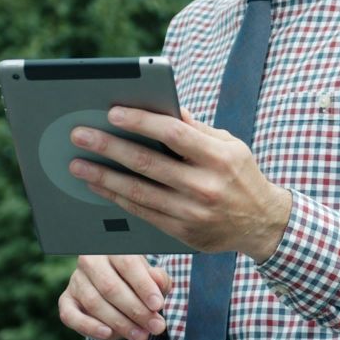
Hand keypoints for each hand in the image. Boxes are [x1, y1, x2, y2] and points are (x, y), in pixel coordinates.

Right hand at [59, 255, 170, 339]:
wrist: (116, 289)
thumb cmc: (138, 281)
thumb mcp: (152, 277)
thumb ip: (158, 279)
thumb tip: (159, 283)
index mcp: (112, 248)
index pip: (127, 264)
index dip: (143, 286)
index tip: (158, 306)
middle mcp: (90, 260)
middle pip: (110, 287)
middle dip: (136, 311)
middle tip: (156, 327)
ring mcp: (75, 280)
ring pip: (94, 303)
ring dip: (120, 323)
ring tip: (142, 336)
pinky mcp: (66, 300)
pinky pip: (71, 316)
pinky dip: (89, 327)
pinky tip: (108, 334)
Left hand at [67, 107, 292, 259]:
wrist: (261, 223)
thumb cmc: (240, 175)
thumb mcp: (230, 145)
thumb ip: (197, 129)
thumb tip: (164, 107)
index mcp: (219, 157)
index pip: (174, 134)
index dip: (141, 122)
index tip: (112, 112)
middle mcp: (206, 185)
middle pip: (148, 163)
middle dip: (109, 147)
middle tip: (79, 135)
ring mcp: (193, 212)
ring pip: (138, 192)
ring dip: (103, 177)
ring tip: (77, 164)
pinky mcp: (183, 233)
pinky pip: (142, 212)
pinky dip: (117, 198)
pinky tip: (98, 186)